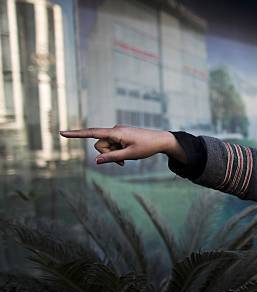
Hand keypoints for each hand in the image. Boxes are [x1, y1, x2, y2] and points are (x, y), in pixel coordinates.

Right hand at [59, 125, 177, 165]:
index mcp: (116, 132)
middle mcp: (114, 130)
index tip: (62, 133)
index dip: (76, 134)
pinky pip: (112, 145)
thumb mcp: (129, 155)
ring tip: (127, 158)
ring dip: (113, 154)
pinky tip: (127, 154)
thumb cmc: (146, 147)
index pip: (92, 133)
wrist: (160, 140)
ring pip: (106, 147)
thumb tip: (96, 161)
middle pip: (99, 145)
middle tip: (123, 161)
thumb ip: (112, 158)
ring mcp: (117, 132)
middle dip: (107, 154)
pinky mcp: (120, 135)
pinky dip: (117, 152)